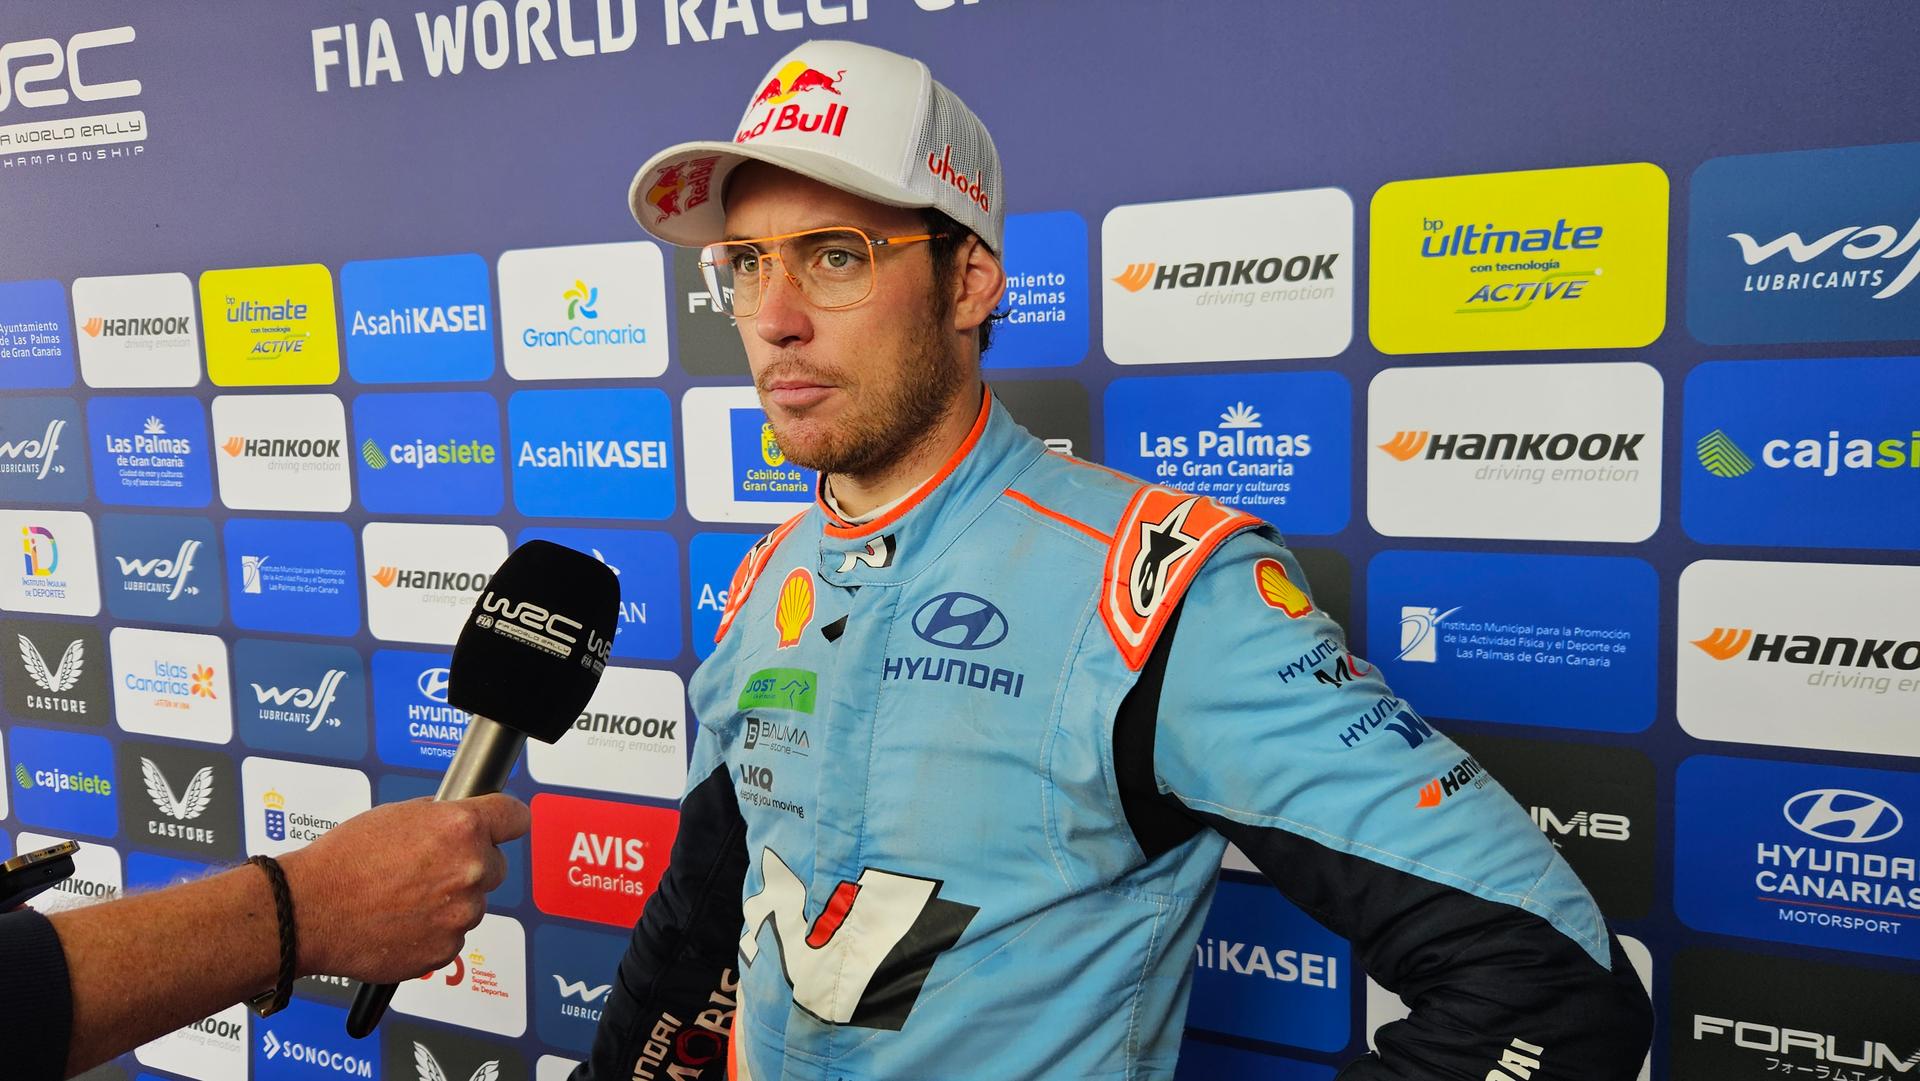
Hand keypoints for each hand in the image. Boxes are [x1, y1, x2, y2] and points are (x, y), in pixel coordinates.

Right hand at [276, 794, 529, 983]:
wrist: (309, 911)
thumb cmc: (343, 861)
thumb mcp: (397, 814)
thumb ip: (441, 817)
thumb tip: (460, 821)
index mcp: (461, 828)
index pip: (515, 817)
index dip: (507, 820)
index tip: (506, 825)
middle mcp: (470, 869)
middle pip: (496, 865)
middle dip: (470, 865)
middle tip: (428, 869)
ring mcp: (461, 913)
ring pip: (472, 903)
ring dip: (450, 901)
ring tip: (403, 898)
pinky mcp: (447, 948)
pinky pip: (453, 934)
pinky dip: (434, 930)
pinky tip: (401, 921)